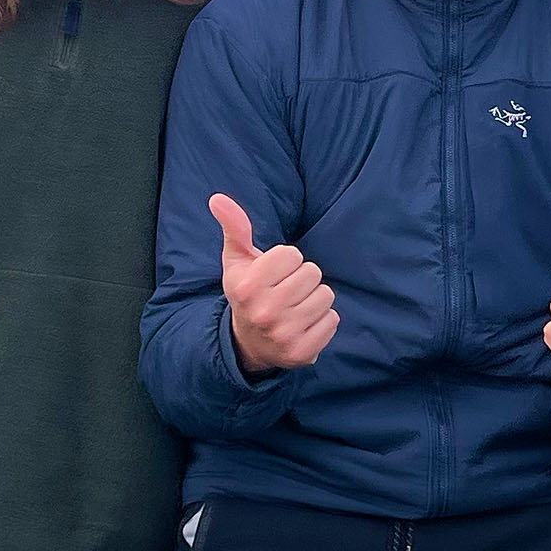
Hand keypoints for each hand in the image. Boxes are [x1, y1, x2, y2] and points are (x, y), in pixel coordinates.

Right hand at [211, 193, 335, 375]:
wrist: (249, 343)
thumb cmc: (247, 293)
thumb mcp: (237, 261)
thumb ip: (234, 228)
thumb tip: (218, 198)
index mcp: (247, 287)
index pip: (292, 254)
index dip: (286, 262)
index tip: (274, 275)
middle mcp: (264, 312)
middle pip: (312, 273)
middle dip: (302, 279)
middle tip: (285, 292)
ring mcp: (283, 334)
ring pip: (326, 295)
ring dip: (314, 299)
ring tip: (295, 308)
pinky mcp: (303, 352)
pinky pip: (333, 319)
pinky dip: (323, 320)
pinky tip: (303, 324)